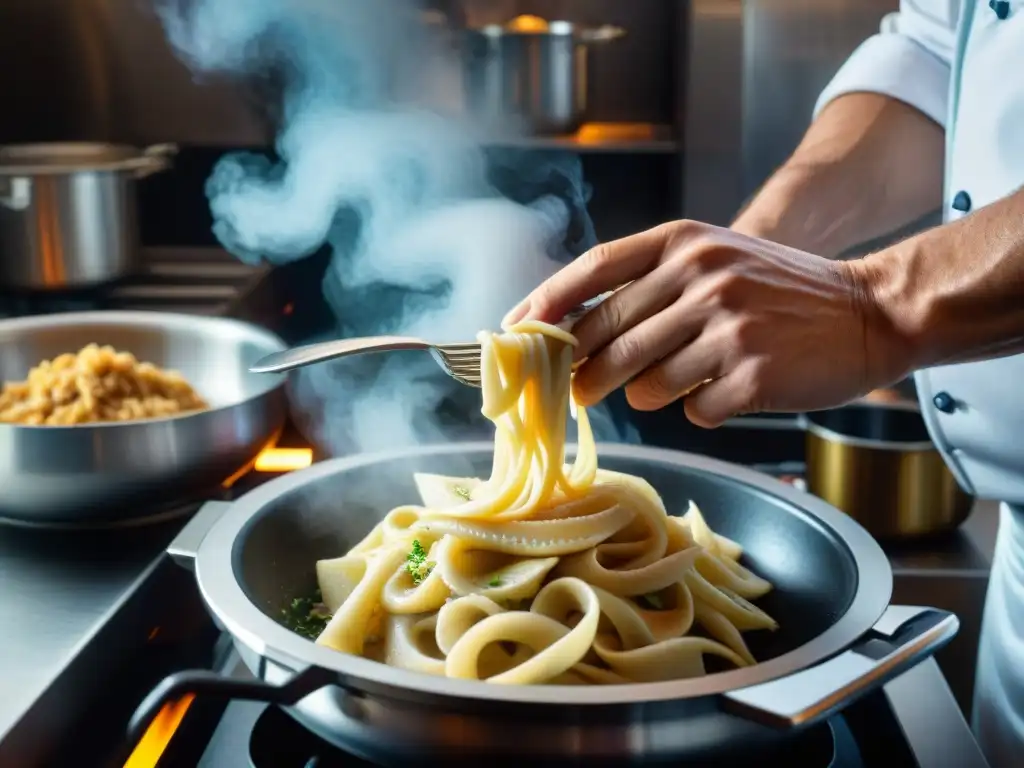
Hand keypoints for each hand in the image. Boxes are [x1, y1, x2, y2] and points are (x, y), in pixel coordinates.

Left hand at [503, 221, 910, 426]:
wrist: (869, 311)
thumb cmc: (782, 290)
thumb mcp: (716, 259)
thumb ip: (651, 285)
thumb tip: (574, 332)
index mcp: (686, 241)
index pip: (596, 268)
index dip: (547, 301)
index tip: (516, 329)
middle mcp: (703, 277)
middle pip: (608, 337)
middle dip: (582, 373)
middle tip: (576, 391)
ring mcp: (728, 325)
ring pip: (644, 382)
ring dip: (647, 393)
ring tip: (679, 380)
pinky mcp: (752, 374)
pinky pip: (692, 410)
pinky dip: (700, 409)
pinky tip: (727, 391)